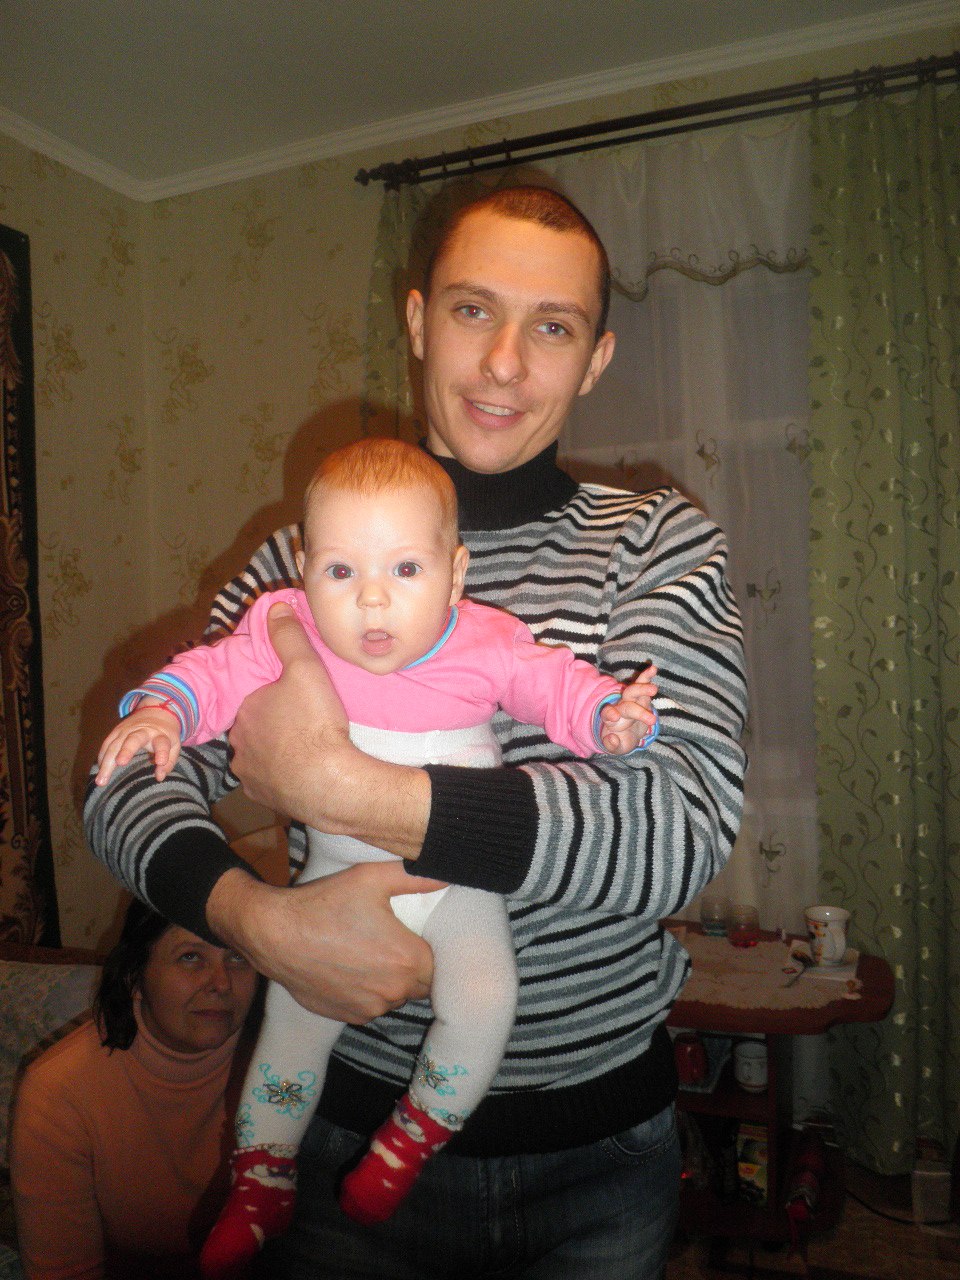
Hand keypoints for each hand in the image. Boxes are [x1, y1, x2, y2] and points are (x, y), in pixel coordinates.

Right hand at [96, 707, 180, 783]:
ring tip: (101, 781)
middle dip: (127, 750)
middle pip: (134, 740)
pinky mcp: (116, 730)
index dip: (162, 752)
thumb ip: (170, 761)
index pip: (162, 743)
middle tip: (120, 762)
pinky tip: (99, 771)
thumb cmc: (165, 734)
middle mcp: (142, 731)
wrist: (156, 710)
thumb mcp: (174, 744)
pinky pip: (107, 744)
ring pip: (115, 744)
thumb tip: (159, 777)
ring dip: (107, 762)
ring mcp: (127, 729)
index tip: (161, 762)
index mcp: (160, 735)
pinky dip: (102, 757)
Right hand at [207, 861, 446, 1022]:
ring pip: (396, 996)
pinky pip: (371, 1006)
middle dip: (414, 966)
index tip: (419, 935)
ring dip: (391, 980)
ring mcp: (370, 1008)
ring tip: (371, 953)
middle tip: (396, 941)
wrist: (275, 934)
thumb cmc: (325, 904)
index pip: (440, 964)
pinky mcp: (348, 1016)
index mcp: (409, 960)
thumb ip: (417, 877)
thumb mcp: (372, 878)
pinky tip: (352, 968)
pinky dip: (368, 991)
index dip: (432, 950)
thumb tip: (449, 872)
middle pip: (421, 983)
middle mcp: (394, 992)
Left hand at [228, 602, 430, 857]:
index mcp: (245, 712)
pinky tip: (304, 775)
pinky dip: (284, 779)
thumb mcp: (306, 669)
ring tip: (307, 752)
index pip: (255, 700)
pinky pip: (271, 784)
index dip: (276, 698)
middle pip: (255, 729)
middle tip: (305, 725)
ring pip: (260, 758)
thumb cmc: (315, 725)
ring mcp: (250, 776)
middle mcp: (239, 745)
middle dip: (273, 726)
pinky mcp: (264, 798)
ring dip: (277, 754)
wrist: (330, 783)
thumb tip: (275, 608)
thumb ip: (288, 637)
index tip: (298, 701)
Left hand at [598, 665, 658, 753]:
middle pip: (627, 705)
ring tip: (653, 690)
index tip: (614, 717)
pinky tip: (653, 668)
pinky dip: (647, 676)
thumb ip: (612, 745)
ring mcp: (630, 700)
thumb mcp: (616, 747)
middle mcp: (619, 707)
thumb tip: (611, 738)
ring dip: (642, 689)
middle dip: (638, 711)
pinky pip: (642, 684)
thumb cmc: (620, 740)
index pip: (607, 713)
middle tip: (652, 720)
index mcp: (610, 718)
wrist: (625, 733)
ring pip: (634, 691)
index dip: (610, 713)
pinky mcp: (641, 696)